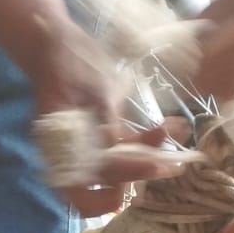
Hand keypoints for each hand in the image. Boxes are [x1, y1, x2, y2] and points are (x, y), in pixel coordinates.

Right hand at [30, 17, 190, 217]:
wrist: (56, 43)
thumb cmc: (66, 62)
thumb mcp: (88, 89)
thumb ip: (105, 120)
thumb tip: (119, 149)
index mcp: (56, 149)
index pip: (82, 185)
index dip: (108, 189)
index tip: (138, 176)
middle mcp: (70, 155)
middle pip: (102, 184)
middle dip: (136, 178)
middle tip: (169, 167)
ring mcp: (87, 145)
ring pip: (119, 168)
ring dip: (148, 160)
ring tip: (178, 147)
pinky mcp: (102, 132)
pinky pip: (125, 146)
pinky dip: (147, 142)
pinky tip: (169, 127)